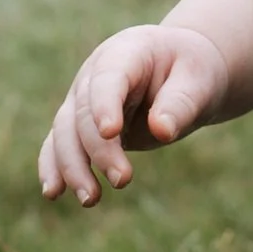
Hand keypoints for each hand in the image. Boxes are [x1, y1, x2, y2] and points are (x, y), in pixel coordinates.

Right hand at [38, 24, 229, 205]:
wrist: (184, 73)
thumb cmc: (192, 72)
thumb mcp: (199, 80)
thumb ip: (181, 103)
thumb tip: (162, 130)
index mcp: (126, 52)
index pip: (108, 79)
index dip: (105, 105)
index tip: (111, 133)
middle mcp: (94, 74)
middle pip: (83, 113)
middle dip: (99, 150)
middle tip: (123, 180)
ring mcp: (82, 99)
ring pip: (64, 132)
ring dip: (72, 167)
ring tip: (91, 199)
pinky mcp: (80, 125)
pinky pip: (58, 145)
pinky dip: (53, 167)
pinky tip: (54, 193)